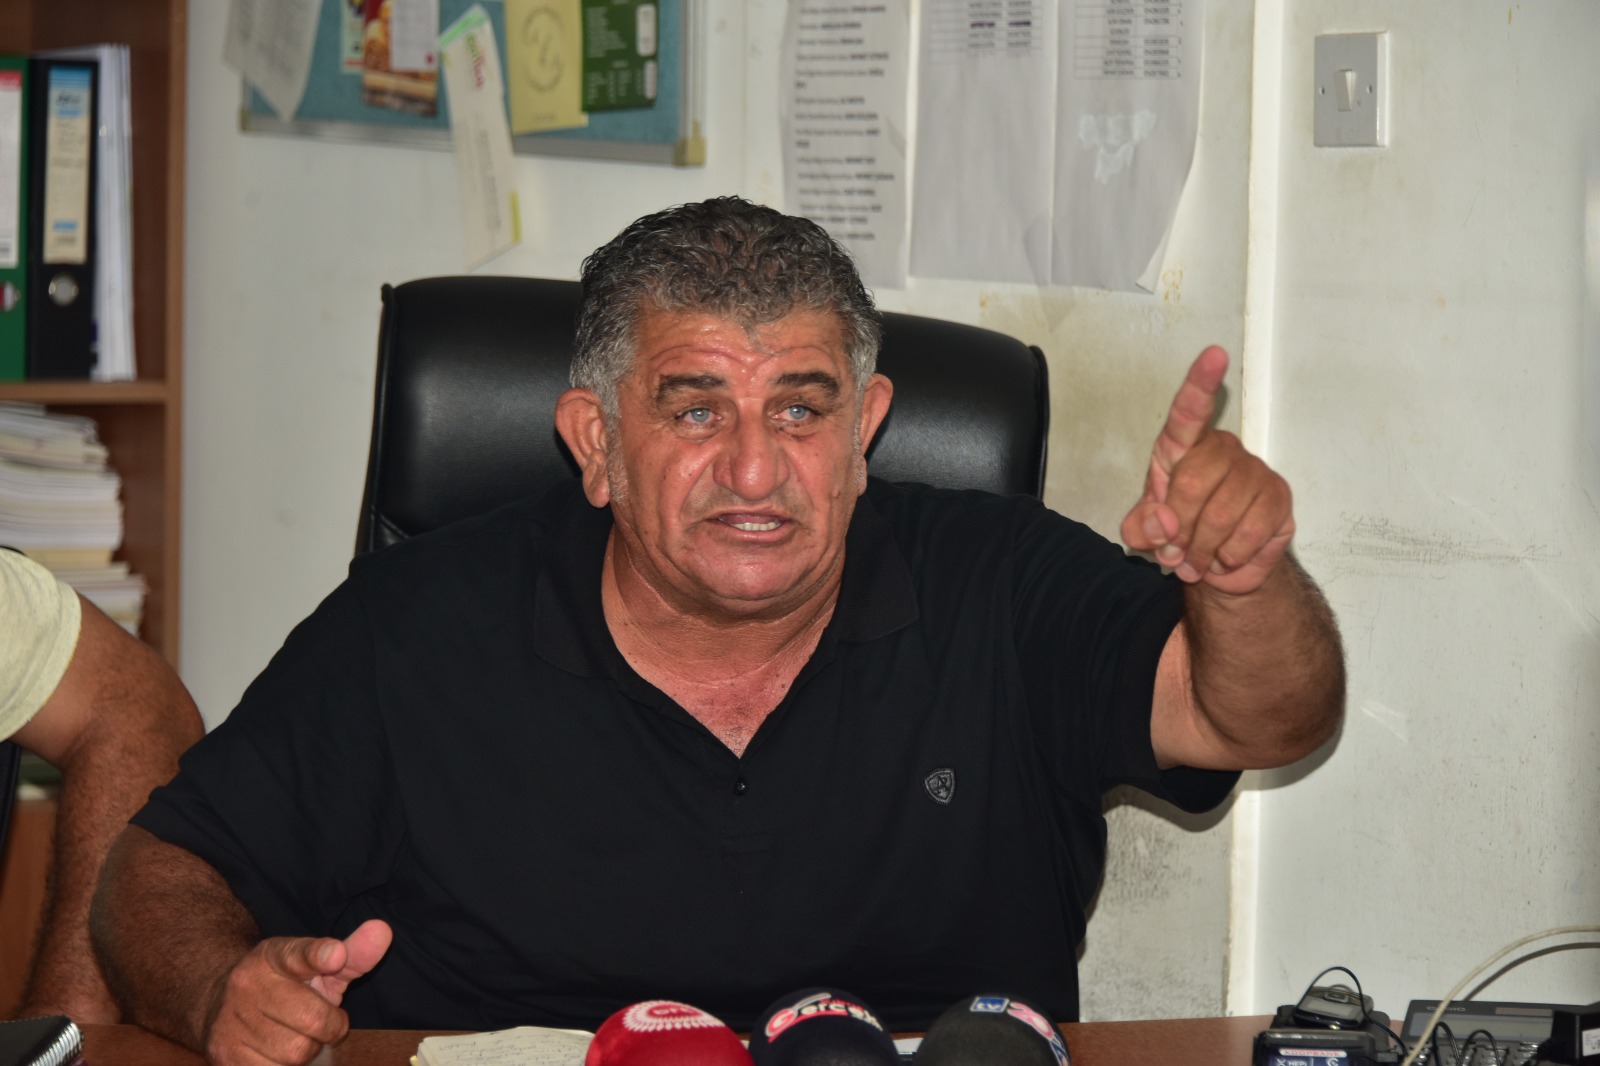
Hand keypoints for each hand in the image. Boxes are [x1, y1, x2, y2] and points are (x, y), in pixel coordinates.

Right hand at [203, 919, 391, 1065]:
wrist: (218, 1004)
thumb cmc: (284, 987)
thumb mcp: (317, 966)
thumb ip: (353, 955)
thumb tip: (383, 931)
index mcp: (275, 956)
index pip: (298, 954)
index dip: (319, 955)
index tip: (336, 956)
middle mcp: (248, 983)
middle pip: (313, 1019)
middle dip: (329, 1027)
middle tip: (321, 1023)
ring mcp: (231, 1019)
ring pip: (295, 1053)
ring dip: (306, 1051)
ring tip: (294, 1035)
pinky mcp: (225, 1054)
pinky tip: (275, 1053)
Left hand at [1121, 346, 1293, 594]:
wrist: (1221, 567)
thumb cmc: (1179, 535)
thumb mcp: (1146, 533)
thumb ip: (1142, 526)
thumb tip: (1164, 521)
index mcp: (1181, 447)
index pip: (1189, 411)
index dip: (1201, 384)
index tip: (1214, 355)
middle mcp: (1221, 450)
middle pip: (1194, 480)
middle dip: (1178, 526)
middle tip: (1175, 551)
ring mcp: (1254, 471)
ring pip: (1221, 513)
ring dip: (1202, 549)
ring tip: (1196, 559)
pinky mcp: (1279, 498)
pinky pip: (1250, 532)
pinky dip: (1229, 556)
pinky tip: (1225, 557)